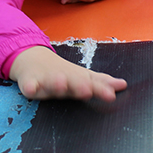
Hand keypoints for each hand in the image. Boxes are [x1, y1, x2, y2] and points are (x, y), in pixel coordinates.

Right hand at [9, 46, 127, 101]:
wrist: (32, 57)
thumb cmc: (61, 72)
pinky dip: (30, 87)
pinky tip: (31, 90)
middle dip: (79, 85)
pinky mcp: (30, 82)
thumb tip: (122, 85)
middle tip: (87, 89)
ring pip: (51, 83)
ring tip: (60, 82)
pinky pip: (29, 86)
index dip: (100, 90)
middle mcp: (64, 78)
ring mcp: (46, 80)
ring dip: (56, 83)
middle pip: (72, 82)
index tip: (110, 95)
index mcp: (77, 79)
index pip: (91, 84)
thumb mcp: (82, 76)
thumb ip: (101, 82)